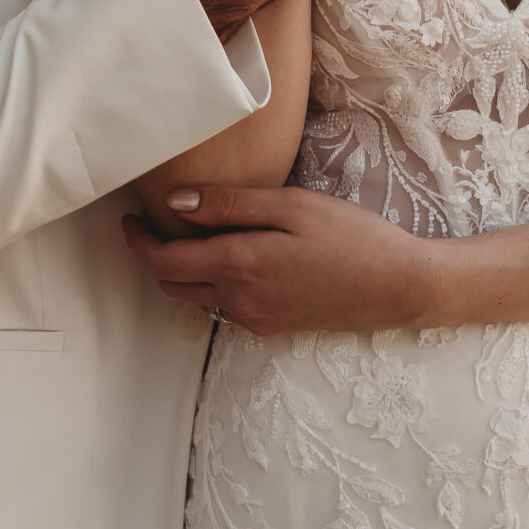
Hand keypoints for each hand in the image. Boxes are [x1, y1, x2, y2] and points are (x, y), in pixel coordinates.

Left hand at [124, 183, 444, 335]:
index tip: (129, 218)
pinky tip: (229, 258)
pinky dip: (211, 284)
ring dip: (180, 273)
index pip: (163, 262)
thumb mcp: (290, 206)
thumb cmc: (350, 236)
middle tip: (148, 226)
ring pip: (198, 299)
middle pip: (172, 286)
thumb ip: (229, 204)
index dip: (138, 242)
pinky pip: (226, 307)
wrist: (398, 287)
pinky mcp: (274, 326)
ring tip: (185, 236)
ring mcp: (256, 319)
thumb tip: (175, 202)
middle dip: (152, 258)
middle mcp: (239, 301)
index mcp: (238, 266)